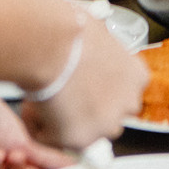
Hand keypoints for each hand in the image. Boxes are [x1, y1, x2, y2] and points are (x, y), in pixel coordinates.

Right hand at [18, 14, 147, 149]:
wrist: (53, 42)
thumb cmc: (71, 28)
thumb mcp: (97, 30)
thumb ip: (99, 45)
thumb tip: (91, 31)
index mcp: (136, 77)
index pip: (123, 94)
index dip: (101, 91)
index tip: (85, 86)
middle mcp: (128, 104)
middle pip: (108, 117)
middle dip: (86, 111)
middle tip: (61, 97)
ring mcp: (105, 124)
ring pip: (83, 133)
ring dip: (63, 123)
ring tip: (42, 100)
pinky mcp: (80, 140)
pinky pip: (54, 139)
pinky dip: (39, 126)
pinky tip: (32, 104)